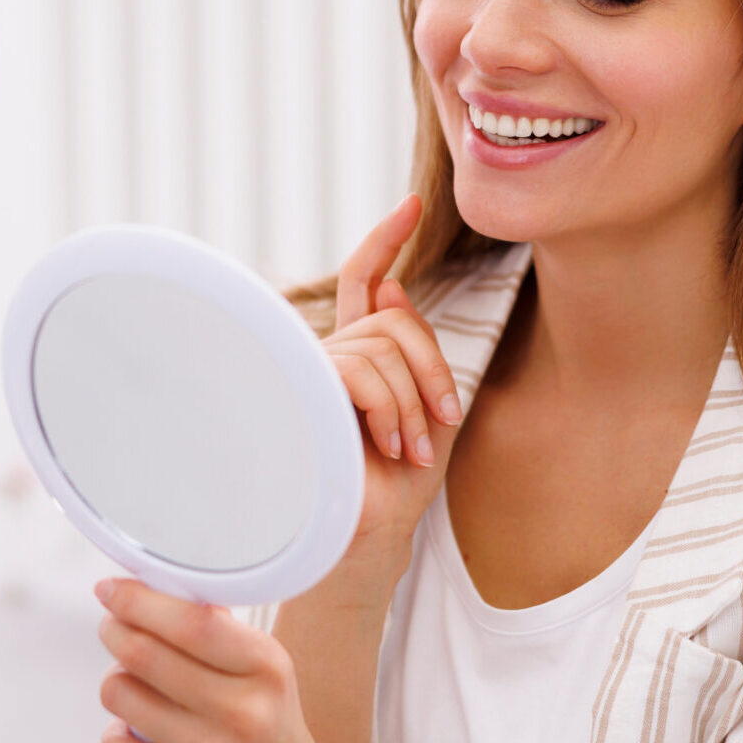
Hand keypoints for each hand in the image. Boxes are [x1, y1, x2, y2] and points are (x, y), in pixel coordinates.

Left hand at [95, 577, 339, 742]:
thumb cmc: (270, 726)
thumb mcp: (267, 671)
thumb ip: (220, 634)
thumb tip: (158, 593)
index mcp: (266, 667)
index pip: (191, 622)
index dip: (139, 600)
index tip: (112, 588)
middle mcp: (240, 711)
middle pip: (143, 654)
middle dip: (115, 630)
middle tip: (112, 625)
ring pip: (119, 694)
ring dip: (116, 681)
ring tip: (134, 684)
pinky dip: (116, 733)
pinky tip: (138, 733)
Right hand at [319, 192, 465, 562]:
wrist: (366, 540)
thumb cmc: (394, 486)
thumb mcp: (427, 410)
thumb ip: (414, 352)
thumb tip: (390, 288)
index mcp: (359, 354)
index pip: (366, 282)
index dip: (385, 240)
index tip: (414, 203)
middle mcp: (330, 355)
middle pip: (392, 318)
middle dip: (430, 368)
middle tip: (440, 420)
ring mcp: (311, 373)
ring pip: (382, 346)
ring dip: (412, 404)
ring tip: (408, 451)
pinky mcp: (301, 395)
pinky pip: (360, 373)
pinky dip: (390, 411)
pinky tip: (390, 449)